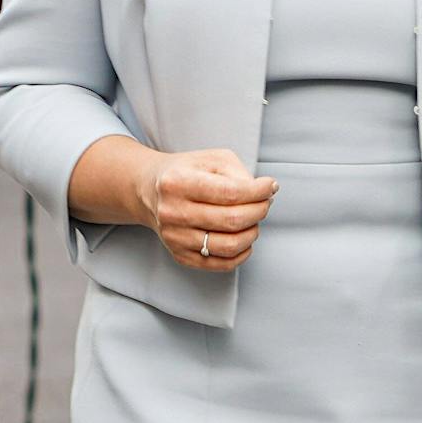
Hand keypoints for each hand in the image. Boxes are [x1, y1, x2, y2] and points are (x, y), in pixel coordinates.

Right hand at [141, 148, 277, 272]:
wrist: (151, 191)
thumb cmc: (186, 172)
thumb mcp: (212, 159)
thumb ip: (238, 173)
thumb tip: (263, 194)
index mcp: (178, 182)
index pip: (230, 192)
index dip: (258, 191)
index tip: (270, 186)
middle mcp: (172, 211)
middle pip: (231, 220)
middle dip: (259, 211)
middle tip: (265, 203)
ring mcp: (175, 237)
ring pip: (228, 245)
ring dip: (252, 232)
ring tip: (254, 220)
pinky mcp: (180, 255)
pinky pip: (221, 263)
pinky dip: (241, 253)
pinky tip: (245, 239)